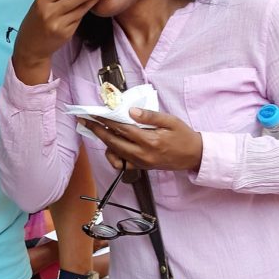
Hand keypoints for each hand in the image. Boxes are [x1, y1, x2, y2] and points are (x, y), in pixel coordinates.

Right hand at [12, 0, 100, 83]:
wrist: (30, 48)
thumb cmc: (34, 23)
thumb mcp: (39, 5)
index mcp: (42, 1)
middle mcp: (51, 12)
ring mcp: (60, 24)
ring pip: (82, 8)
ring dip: (92, 0)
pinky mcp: (67, 34)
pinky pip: (79, 19)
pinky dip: (83, 12)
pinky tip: (84, 8)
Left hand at [81, 107, 202, 171]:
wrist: (194, 156)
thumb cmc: (183, 135)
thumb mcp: (170, 121)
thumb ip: (150, 116)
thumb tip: (130, 111)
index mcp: (150, 141)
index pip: (122, 129)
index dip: (106, 121)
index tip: (94, 113)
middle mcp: (142, 154)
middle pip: (113, 142)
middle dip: (97, 131)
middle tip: (85, 121)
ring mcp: (141, 163)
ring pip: (115, 153)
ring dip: (104, 141)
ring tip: (99, 128)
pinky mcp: (141, 167)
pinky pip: (121, 163)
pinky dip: (114, 154)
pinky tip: (113, 144)